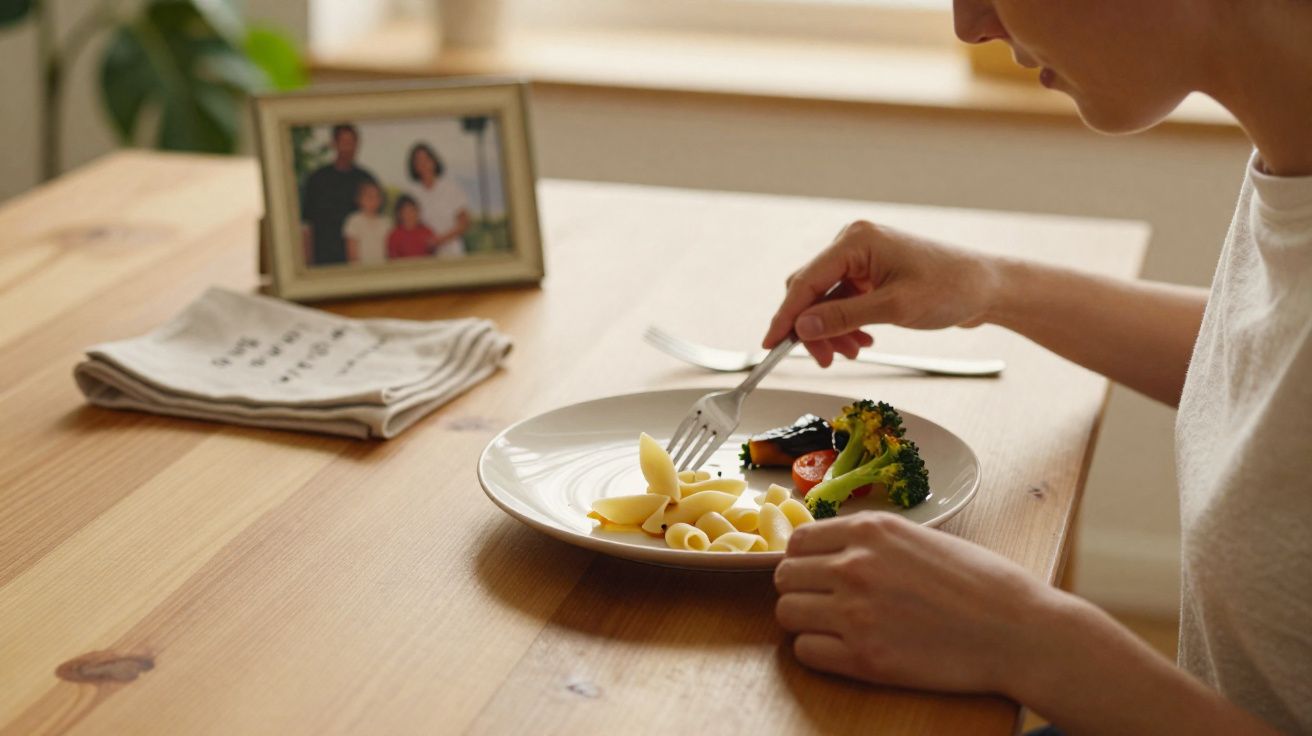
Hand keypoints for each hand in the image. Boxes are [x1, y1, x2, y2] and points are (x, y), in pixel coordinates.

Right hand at [763, 221, 1002, 365]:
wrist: (987, 288)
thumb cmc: (951, 287)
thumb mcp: (894, 308)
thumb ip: (843, 317)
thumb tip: (801, 328)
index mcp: (856, 241)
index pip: (806, 281)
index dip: (785, 316)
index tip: (770, 345)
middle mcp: (854, 244)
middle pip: (811, 290)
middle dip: (812, 328)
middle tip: (822, 360)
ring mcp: (862, 258)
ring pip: (825, 300)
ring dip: (831, 330)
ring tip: (850, 353)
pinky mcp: (871, 273)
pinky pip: (843, 301)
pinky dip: (846, 325)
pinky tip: (860, 342)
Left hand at [774, 512, 1053, 696]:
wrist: (1018, 631)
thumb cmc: (982, 583)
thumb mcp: (921, 538)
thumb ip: (873, 542)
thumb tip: (833, 551)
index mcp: (870, 531)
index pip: (798, 541)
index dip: (803, 560)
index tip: (815, 573)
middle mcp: (854, 566)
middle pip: (784, 577)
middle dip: (799, 589)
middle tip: (822, 602)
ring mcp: (855, 612)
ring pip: (787, 613)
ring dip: (804, 621)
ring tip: (833, 627)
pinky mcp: (863, 658)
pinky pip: (806, 652)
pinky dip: (818, 652)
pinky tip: (843, 650)